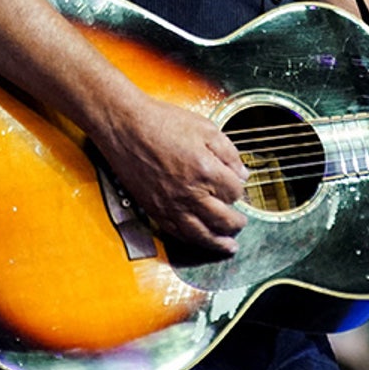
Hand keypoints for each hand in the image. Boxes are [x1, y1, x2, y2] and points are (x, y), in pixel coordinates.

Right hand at [93, 96, 248, 255]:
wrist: (125, 126)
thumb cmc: (161, 123)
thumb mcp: (205, 128)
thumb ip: (229, 152)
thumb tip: (242, 173)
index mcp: (206, 170)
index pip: (235, 192)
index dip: (239, 189)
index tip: (237, 186)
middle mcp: (190, 192)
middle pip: (223, 219)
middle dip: (236, 223)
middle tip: (241, 223)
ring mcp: (171, 204)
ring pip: (201, 234)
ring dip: (218, 243)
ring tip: (228, 246)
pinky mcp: (154, 209)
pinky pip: (177, 233)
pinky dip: (192, 240)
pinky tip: (199, 240)